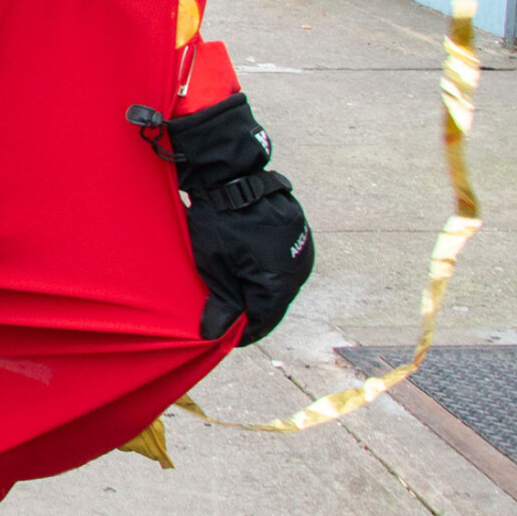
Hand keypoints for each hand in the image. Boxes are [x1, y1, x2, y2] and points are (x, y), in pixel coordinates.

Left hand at [131, 94, 313, 344]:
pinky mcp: (300, 236)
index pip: (262, 321)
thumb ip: (220, 304)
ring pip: (279, 284)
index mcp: (278, 285)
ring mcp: (302, 253)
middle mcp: (298, 273)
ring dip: (260, 289)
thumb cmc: (220, 223)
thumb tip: (214, 335)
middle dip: (250, 310)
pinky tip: (249, 266)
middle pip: (273, 304)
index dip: (243, 332)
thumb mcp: (215, 267)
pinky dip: (267, 270)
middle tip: (228, 316)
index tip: (226, 337)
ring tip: (236, 290)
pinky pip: (283, 263)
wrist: (234, 178)